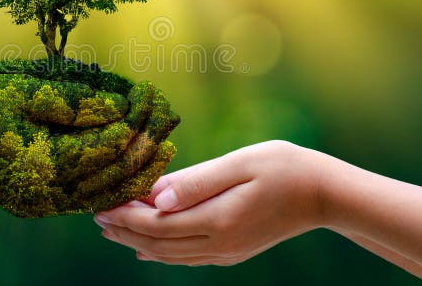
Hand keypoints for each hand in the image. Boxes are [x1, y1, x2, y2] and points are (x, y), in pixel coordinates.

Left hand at [93, 140, 328, 265]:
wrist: (325, 194)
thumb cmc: (283, 167)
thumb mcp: (239, 164)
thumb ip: (196, 182)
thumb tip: (155, 197)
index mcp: (218, 220)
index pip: (156, 224)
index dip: (124, 217)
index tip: (99, 205)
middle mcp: (219, 244)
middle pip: (158, 244)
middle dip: (124, 231)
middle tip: (96, 215)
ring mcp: (227, 252)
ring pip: (170, 254)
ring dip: (137, 243)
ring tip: (112, 229)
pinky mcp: (233, 251)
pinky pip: (187, 258)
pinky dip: (161, 253)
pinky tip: (148, 250)